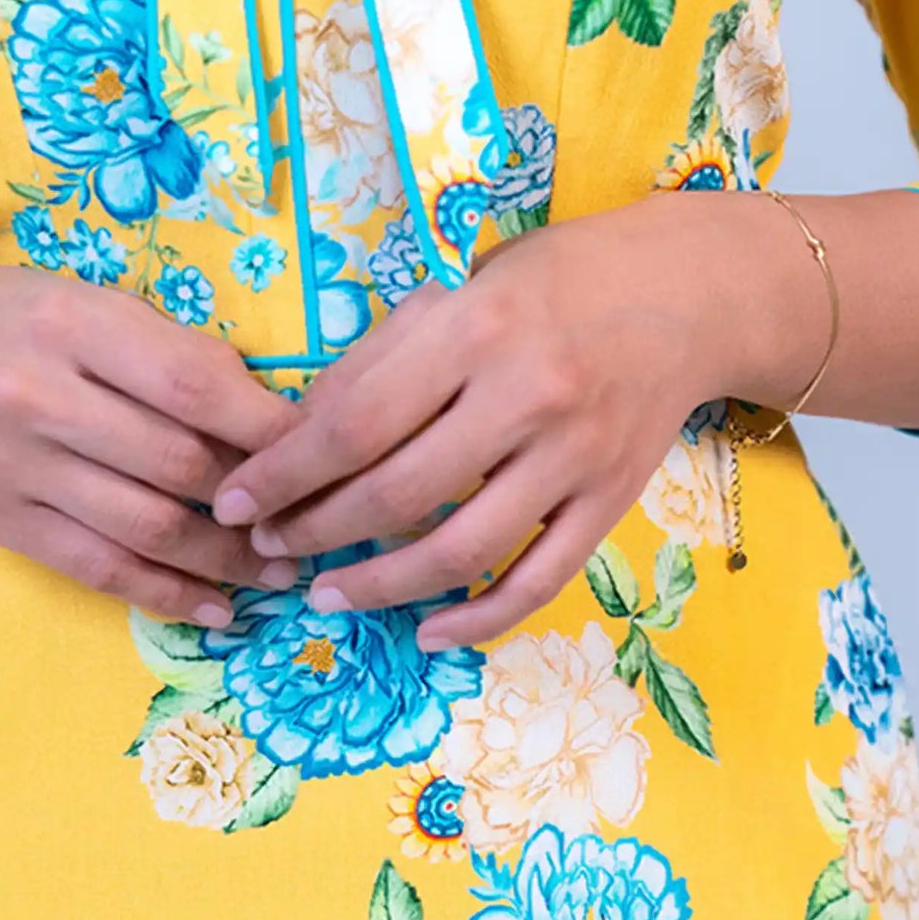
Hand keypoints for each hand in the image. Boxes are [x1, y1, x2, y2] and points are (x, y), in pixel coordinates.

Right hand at [0, 258, 297, 623]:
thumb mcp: (73, 297)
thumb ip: (157, 349)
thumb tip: (263, 411)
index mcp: (71, 322)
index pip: (196, 384)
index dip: (270, 428)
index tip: (322, 450)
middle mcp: (42, 396)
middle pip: (179, 462)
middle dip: (259, 501)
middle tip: (315, 520)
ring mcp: (16, 466)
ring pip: (147, 525)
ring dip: (227, 557)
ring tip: (280, 569)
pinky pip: (98, 567)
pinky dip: (165, 594)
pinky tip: (216, 608)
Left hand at [209, 192, 831, 647]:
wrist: (685, 295)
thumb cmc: (546, 286)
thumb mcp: (451, 294)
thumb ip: (375, 364)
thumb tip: (289, 442)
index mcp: (473, 331)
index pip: (352, 424)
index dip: (282, 474)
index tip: (233, 504)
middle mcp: (527, 396)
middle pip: (398, 494)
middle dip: (316, 532)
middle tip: (270, 549)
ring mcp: (575, 457)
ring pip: (461, 550)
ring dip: (380, 587)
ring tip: (327, 595)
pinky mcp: (610, 502)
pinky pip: (537, 581)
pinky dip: (477, 619)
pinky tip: (426, 632)